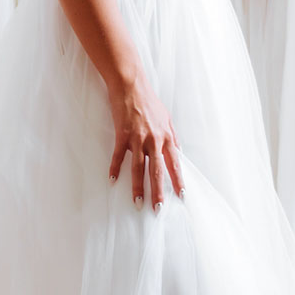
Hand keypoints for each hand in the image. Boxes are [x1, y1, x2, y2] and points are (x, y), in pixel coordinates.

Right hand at [107, 74, 184, 209]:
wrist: (130, 85)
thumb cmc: (148, 100)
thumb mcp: (166, 118)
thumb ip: (172, 137)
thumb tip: (178, 153)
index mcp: (167, 137)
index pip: (175, 164)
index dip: (178, 181)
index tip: (181, 196)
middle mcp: (154, 140)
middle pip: (157, 172)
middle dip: (158, 192)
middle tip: (158, 209)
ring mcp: (138, 138)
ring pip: (138, 168)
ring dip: (138, 187)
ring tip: (137, 203)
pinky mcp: (122, 135)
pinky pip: (119, 156)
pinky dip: (115, 169)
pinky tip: (112, 180)